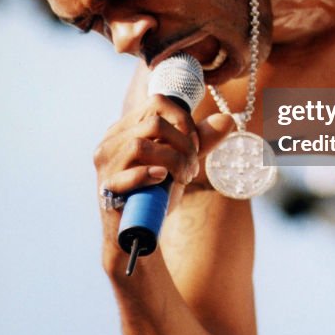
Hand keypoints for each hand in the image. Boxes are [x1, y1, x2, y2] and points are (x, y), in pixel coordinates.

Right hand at [94, 96, 199, 272]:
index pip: (158, 102)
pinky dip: (150, 175)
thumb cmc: (157, 193)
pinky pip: (129, 173)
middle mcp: (111, 141)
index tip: (196, 145)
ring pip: (140, 145)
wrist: (140, 233)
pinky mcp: (107, 188)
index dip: (183, 119)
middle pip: (153, 123)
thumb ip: (202, 140)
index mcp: (127, 128)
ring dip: (172, 161)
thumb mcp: (182, 161)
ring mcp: (106, 165)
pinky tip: (162, 180)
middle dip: (183, 144)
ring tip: (184, 178)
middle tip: (193, 168)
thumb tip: (228, 119)